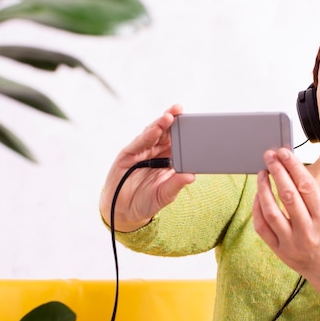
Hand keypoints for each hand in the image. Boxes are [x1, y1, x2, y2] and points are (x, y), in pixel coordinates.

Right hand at [99, 104, 194, 232]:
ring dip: (160, 124)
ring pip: (152, 134)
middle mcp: (155, 152)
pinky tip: (154, 129)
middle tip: (180, 109)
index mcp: (168, 160)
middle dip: (172, 120)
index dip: (185, 131)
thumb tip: (191, 176)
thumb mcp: (164, 195)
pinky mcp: (128, 154)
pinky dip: (146, 135)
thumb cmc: (146, 201)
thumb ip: (176, 184)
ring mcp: (141, 152)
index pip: (178, 141)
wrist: (124, 211)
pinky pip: (138, 143)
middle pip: (165, 133)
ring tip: (168, 117)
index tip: (195, 121)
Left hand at [252, 148, 319, 317]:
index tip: (284, 152)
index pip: (307, 187)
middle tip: (269, 155)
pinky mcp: (279, 251)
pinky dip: (257, 209)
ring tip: (262, 173)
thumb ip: (314, 198)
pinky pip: (262, 227)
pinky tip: (258, 195)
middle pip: (288, 196)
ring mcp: (292, 243)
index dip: (293, 166)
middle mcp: (308, 232)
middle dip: (277, 172)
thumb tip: (292, 170)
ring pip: (271, 211)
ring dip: (263, 189)